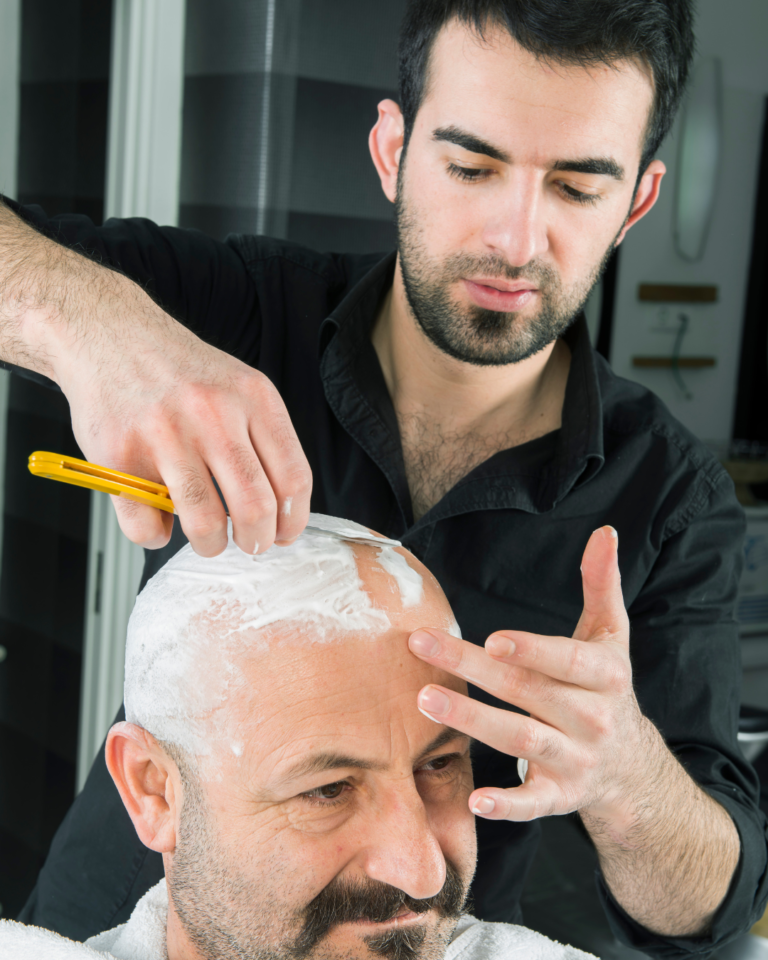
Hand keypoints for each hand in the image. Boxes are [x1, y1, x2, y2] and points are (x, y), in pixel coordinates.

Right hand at [0, 210, 313, 556]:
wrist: (107, 333)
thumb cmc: (178, 371)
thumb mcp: (237, 386)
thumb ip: (262, 438)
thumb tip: (283, 510)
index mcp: (253, 397)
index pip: (293, 478)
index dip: (293, 520)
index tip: (284, 534)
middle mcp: (212, 414)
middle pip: (255, 506)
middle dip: (257, 541)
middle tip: (250, 544)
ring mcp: (164, 434)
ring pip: (205, 523)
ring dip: (211, 545)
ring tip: (208, 539)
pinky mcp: (119, 455)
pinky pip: (147, 525)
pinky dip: (156, 536)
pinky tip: (159, 518)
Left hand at [408, 526, 657, 822]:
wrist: (633, 767)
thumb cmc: (606, 687)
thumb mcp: (611, 637)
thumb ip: (602, 585)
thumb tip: (603, 532)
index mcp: (605, 675)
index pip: (569, 660)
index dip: (534, 650)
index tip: (493, 638)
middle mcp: (593, 718)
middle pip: (528, 692)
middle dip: (474, 669)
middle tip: (423, 648)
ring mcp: (577, 760)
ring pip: (523, 740)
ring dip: (474, 721)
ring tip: (426, 700)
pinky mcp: (561, 797)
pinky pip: (534, 803)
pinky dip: (508, 805)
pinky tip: (474, 799)